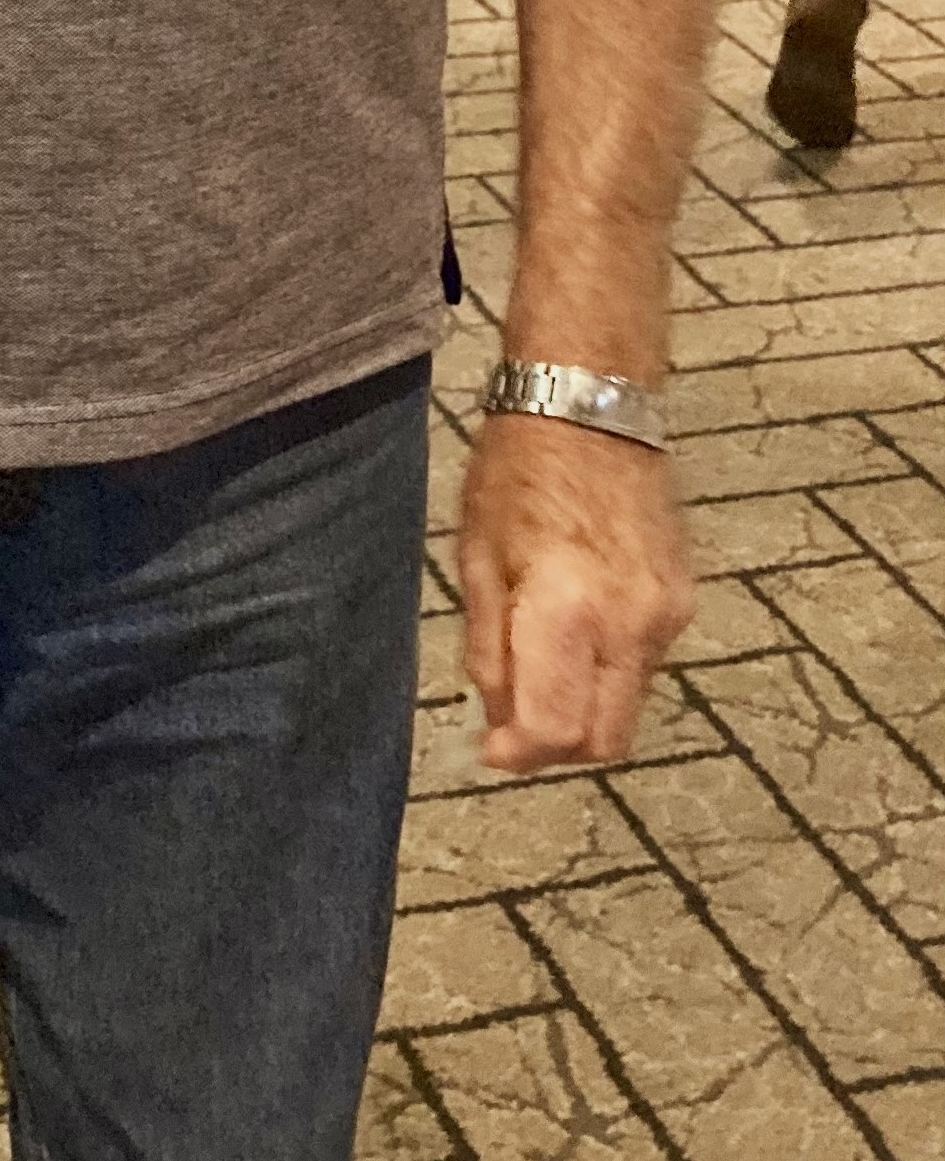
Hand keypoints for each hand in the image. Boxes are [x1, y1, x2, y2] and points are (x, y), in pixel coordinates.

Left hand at [459, 412, 691, 772]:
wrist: (592, 405)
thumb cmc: (518, 471)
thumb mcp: (477, 558)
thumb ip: (489, 648)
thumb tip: (498, 720)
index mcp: (569, 612)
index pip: (557, 730)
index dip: (521, 755)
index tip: (491, 750)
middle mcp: (631, 624)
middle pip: (605, 738)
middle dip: (556, 746)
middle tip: (513, 722)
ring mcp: (666, 613)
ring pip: (628, 705)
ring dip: (583, 708)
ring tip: (539, 664)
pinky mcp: (683, 598)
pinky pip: (645, 663)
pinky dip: (607, 669)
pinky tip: (575, 629)